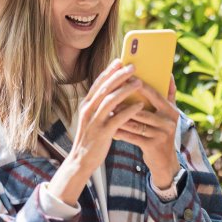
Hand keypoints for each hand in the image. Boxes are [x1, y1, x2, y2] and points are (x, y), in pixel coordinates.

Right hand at [47, 59, 143, 205]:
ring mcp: (94, 121)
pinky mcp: (102, 133)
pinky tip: (141, 105)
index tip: (120, 61)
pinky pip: (117, 118)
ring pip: (110, 100)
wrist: (81, 161)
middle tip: (133, 67)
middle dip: (119, 76)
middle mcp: (88, 110)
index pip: (98, 83)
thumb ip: (102, 104)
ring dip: (126, 90)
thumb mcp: (93, 117)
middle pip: (105, 88)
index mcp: (87, 104)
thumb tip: (117, 90)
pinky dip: (129, 110)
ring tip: (139, 83)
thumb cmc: (92, 137)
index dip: (109, 71)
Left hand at [115, 75, 180, 189]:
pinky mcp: (152, 146)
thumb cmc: (163, 133)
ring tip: (108, 112)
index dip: (140, 86)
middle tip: (110, 97)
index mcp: (171, 111)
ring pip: (136, 124)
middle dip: (125, 104)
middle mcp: (168, 122)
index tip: (125, 78)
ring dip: (120, 118)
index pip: (154, 95)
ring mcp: (161, 135)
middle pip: (142, 110)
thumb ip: (169, 96)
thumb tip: (170, 75)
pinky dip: (121, 132)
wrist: (166, 162)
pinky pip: (133, 137)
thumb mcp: (169, 115)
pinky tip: (111, 129)